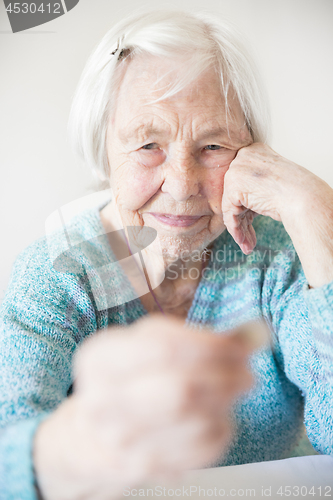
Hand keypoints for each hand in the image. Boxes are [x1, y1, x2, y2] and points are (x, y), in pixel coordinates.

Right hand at [34, 315, 253, 499]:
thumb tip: (253, 333)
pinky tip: (217, 417)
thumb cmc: (130, 380)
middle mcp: (102, 400)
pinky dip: (220, 430)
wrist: (92, 436)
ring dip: (225, 402)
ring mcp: (120, 440)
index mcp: (99, 358)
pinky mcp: (142, 468)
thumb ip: (196, 338)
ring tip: (233, 391)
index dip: (212, 346)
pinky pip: (199, 450)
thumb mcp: (147, 346)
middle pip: (182, 389)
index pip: (165, 347)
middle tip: (247, 372)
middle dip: (225, 378)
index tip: (239, 346)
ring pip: (194, 422)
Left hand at [222, 143, 332, 285]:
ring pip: (231, 206)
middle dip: (242, 220)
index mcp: (255, 151)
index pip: (242, 183)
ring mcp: (236, 169)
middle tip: (248, 238)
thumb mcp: (271, 184)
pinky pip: (229, 213)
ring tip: (247, 244)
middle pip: (235, 194)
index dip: (246, 207)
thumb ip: (253, 189)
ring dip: (240, 229)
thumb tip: (240, 207)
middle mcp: (243, 156)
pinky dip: (236, 229)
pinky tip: (244, 242)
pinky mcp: (232, 185)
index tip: (250, 223)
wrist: (303, 196)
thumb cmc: (295, 192)